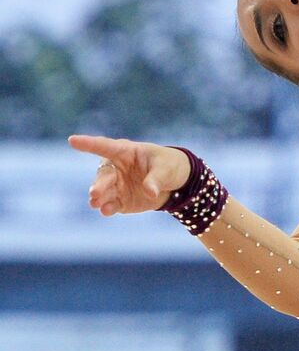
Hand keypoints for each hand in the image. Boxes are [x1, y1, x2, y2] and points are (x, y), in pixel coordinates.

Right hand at [68, 135, 191, 215]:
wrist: (174, 184)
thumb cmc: (168, 166)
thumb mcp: (166, 168)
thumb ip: (156, 179)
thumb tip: (150, 192)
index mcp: (125, 151)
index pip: (104, 146)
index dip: (88, 143)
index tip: (72, 140)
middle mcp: (116, 168)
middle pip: (103, 174)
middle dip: (98, 184)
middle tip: (95, 193)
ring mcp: (115, 185)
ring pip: (103, 191)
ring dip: (98, 197)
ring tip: (95, 203)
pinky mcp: (119, 200)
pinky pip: (110, 204)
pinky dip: (108, 208)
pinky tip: (106, 211)